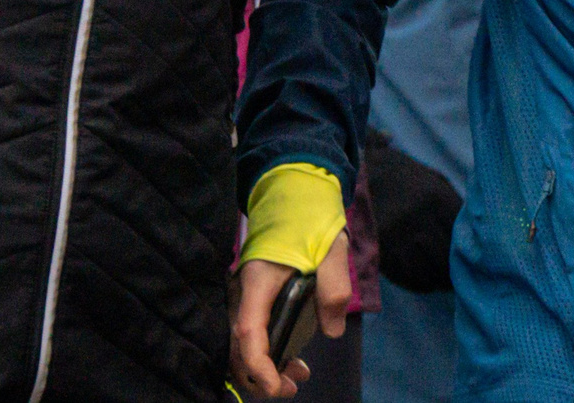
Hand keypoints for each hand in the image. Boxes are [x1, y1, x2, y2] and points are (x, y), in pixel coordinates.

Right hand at [229, 231, 350, 398]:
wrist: (296, 191)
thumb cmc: (310, 217)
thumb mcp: (331, 248)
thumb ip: (333, 287)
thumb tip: (333, 331)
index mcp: (259, 280)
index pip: (249, 331)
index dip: (259, 365)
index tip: (277, 386)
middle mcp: (246, 291)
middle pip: (240, 345)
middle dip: (261, 375)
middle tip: (294, 386)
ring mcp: (249, 294)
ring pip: (245, 343)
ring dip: (265, 366)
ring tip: (298, 376)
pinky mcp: (257, 296)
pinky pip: (254, 332)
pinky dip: (268, 352)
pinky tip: (293, 358)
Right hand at [365, 133, 462, 293]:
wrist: (363, 173)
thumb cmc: (405, 178)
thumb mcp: (434, 181)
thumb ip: (454, 206)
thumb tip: (474, 236)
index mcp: (436, 198)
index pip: (460, 237)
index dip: (467, 255)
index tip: (471, 265)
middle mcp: (417, 218)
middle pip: (445, 257)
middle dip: (453, 272)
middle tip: (457, 279)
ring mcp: (396, 235)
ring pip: (427, 271)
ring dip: (437, 282)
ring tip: (442, 283)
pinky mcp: (379, 248)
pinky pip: (405, 277)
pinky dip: (418, 285)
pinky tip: (425, 283)